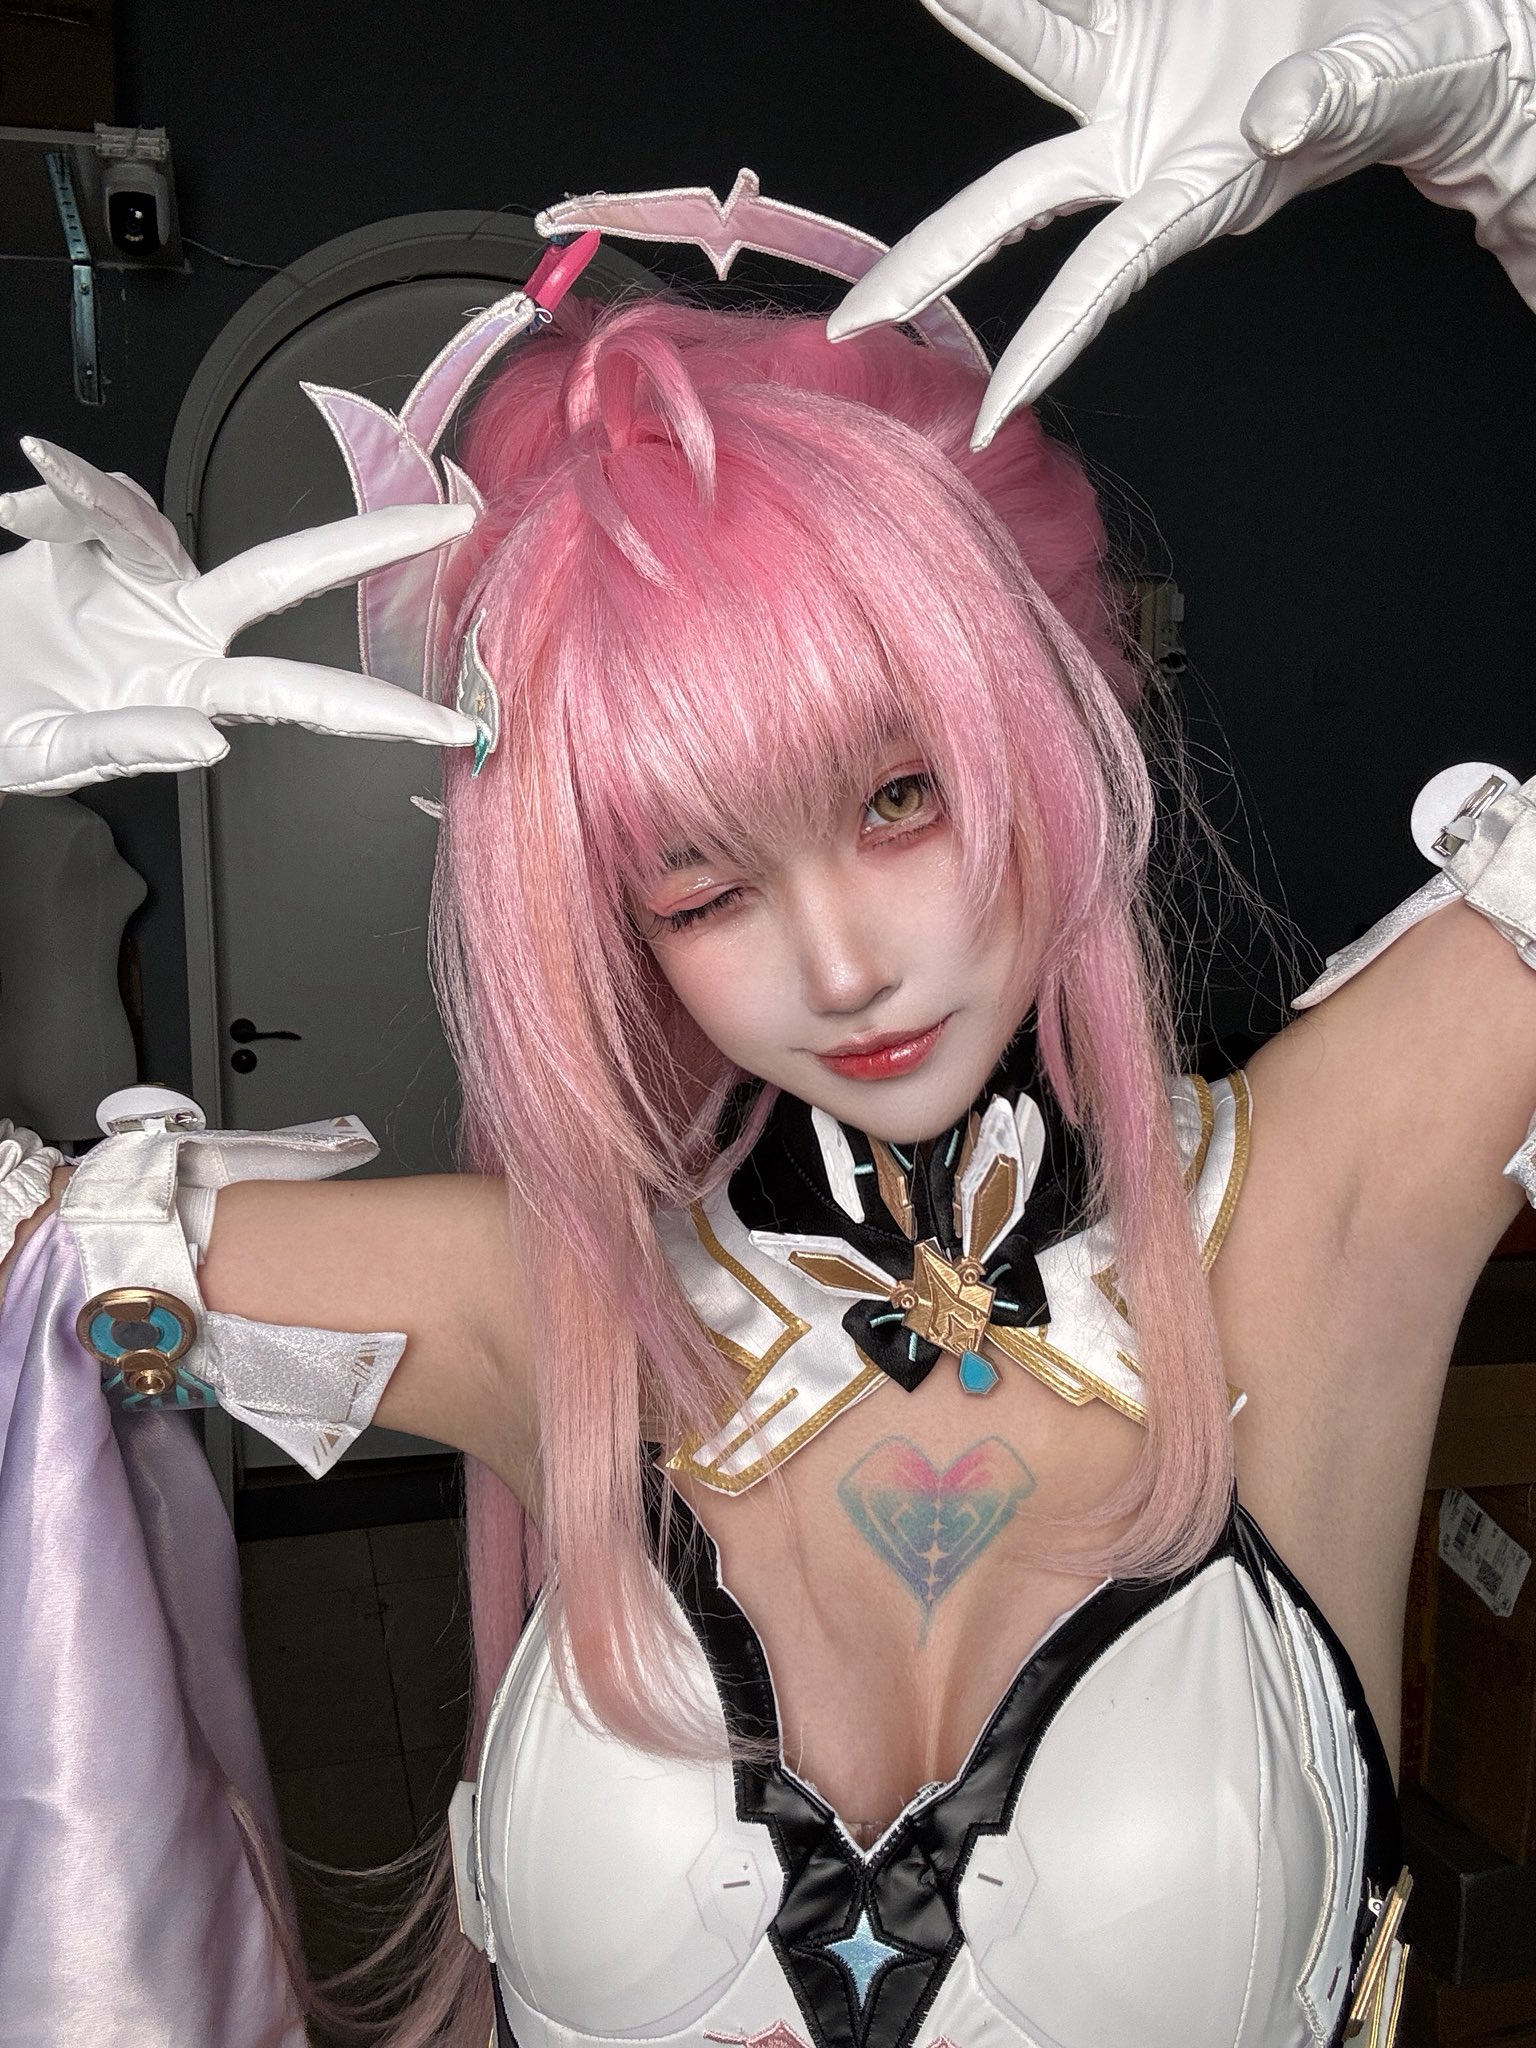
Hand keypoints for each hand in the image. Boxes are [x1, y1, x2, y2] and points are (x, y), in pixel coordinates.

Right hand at [0, 437, 477, 794]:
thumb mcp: (60, 754)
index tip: (451, 728)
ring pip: (162, 519)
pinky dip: (55, 498)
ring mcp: (140, 582)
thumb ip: (133, 744)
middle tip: (449, 523)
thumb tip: (210, 739)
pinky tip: (15, 510)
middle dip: (372, 542)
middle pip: (290, 574)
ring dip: (100, 508)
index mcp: (194, 692)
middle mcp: (184, 631)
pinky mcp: (86, 541)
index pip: (307, 696)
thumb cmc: (4, 734)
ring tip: (34, 507)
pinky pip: (93, 502)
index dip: (382, 710)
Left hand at [830, 0, 1535, 443]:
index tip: (993, 417)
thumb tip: (1264, 122)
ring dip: (974, 24)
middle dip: (928, 263)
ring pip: (1029, 53)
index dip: (1046, 347)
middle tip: (851, 322)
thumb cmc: (1408, 79)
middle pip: (1007, 207)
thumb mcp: (1375, 91)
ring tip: (925, 2)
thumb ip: (1321, 109)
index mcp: (1188, 195)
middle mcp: (1136, 147)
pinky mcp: (1137, 13)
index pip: (1097, 282)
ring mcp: (1128, 80)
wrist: (1422, 24)